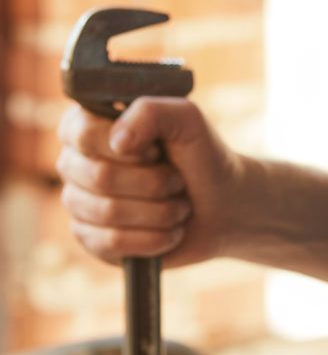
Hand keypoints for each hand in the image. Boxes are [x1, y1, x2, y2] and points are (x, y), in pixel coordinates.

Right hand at [56, 98, 245, 266]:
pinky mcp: (92, 240)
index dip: (132, 149)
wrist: (224, 207)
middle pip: (100, 177)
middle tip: (178, 182)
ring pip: (108, 212)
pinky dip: (153, 239)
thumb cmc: (201, 158)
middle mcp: (75, 163)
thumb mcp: (187, 120)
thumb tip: (118, 141)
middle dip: (155, 183)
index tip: (160, 152)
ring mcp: (80, 203)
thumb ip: (152, 111)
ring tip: (179, 206)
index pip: (84, 135)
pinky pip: (111, 243)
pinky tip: (170, 232)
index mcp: (88, 125)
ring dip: (161, 212)